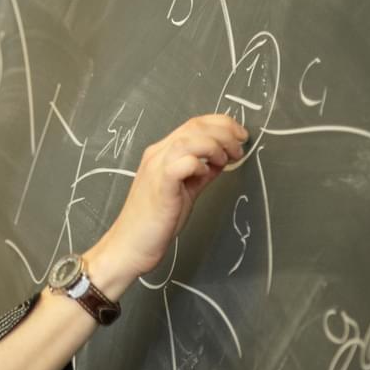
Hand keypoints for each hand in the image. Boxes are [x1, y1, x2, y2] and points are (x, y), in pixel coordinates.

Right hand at [97, 114, 246, 280]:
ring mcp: (157, 168)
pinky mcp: (161, 186)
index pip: (194, 123)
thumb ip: (201, 173)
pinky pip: (182, 163)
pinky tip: (204, 174)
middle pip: (194, 125)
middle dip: (225, 131)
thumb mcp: (185, 191)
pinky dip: (199, 164)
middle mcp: (158, 155)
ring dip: (215, 145)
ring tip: (226, 160)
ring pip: (189, 139)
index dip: (221, 124)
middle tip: (239, 148)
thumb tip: (221, 160)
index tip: (240, 136)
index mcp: (163, 153)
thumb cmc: (154, 222)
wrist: (129, 245)